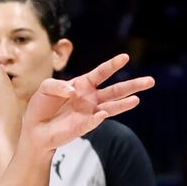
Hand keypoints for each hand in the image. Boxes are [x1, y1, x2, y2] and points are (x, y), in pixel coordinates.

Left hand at [20, 54, 153, 154]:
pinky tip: (102, 112)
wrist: (35, 128)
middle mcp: (91, 98)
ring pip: (112, 107)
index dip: (113, 65)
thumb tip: (74, 91)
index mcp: (84, 84)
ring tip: (137, 99)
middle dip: (132, 85)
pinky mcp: (84, 126)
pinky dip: (98, 117)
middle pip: (116, 90)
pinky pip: (94, 121)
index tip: (125, 57)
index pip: (101, 72)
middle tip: (151, 81)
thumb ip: (56, 85)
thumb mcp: (44, 88)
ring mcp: (90, 112)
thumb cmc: (41, 105)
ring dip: (124, 103)